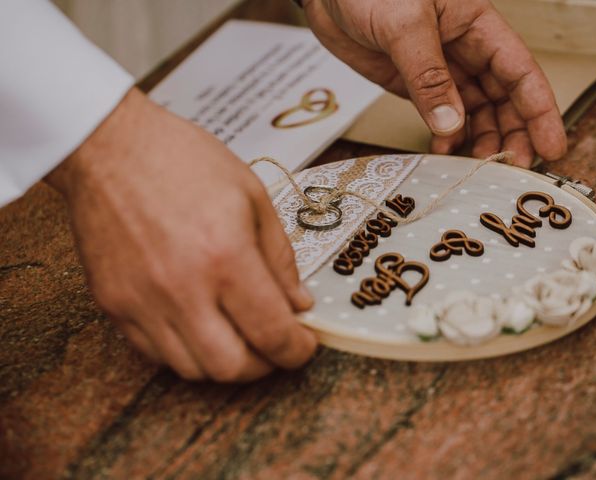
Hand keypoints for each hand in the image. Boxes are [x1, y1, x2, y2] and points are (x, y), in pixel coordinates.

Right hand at [46, 88, 316, 381]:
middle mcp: (182, 289)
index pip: (272, 332)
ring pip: (191, 369)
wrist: (109, 146)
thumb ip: (279, 257)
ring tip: (237, 333)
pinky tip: (199, 323)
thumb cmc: (184, 160)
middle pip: (231, 368)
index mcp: (225, 256)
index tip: (304, 345)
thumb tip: (298, 304)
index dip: (297, 350)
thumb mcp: (252, 196)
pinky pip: (154, 353)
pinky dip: (186, 350)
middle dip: (263, 365)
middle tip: (273, 344)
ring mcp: (141, 302)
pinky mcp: (112, 304)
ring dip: (224, 361)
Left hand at [302, 0, 566, 166]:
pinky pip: (439, 116)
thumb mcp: (404, 25)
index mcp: (476, 25)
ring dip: (479, 140)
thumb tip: (450, 125)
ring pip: (474, 111)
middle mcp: (465, 50)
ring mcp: (441, 70)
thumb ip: (428, 75)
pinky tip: (441, 152)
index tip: (551, 147)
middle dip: (512, 134)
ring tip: (475, 167)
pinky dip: (444, 137)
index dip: (539, 111)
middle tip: (511, 169)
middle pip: (503, 98)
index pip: (520, 72)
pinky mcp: (415, 85)